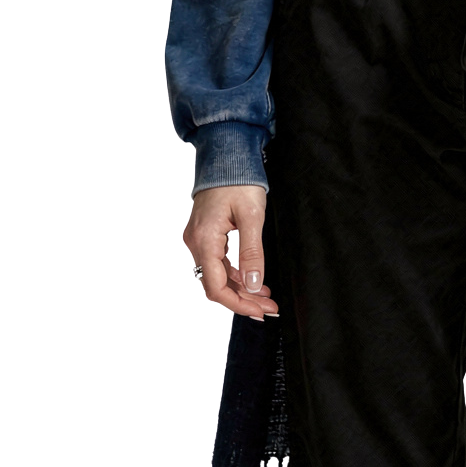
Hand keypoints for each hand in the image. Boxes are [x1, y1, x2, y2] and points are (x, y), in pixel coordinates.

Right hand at [183, 184, 280, 321]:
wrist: (226, 154)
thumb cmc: (239, 179)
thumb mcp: (252, 216)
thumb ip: (252, 252)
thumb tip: (255, 284)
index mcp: (205, 240)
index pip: (215, 287)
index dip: (237, 304)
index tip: (259, 312)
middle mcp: (196, 243)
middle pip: (215, 285)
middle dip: (243, 299)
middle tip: (269, 307)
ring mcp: (198, 239)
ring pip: (217, 275)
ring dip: (241, 287)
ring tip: (266, 296)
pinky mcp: (204, 234)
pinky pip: (217, 262)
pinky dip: (235, 273)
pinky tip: (253, 277)